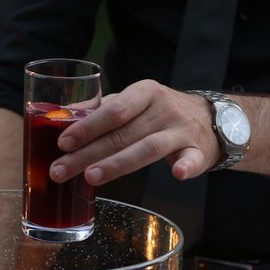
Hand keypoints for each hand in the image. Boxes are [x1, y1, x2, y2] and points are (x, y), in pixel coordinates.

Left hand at [49, 80, 220, 185]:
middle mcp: (163, 109)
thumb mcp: (132, 102)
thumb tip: (60, 117)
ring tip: (91, 177)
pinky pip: (192, 159)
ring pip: (148, 148)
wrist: (209, 118)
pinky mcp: (198, 151)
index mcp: (144, 92)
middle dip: (88, 153)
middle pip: (122, 133)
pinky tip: (177, 174)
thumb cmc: (159, 112)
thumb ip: (100, 109)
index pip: (113, 110)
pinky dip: (186, 166)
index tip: (63, 143)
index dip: (87, 127)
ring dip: (118, 163)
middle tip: (61, 170)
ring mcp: (182, 130)